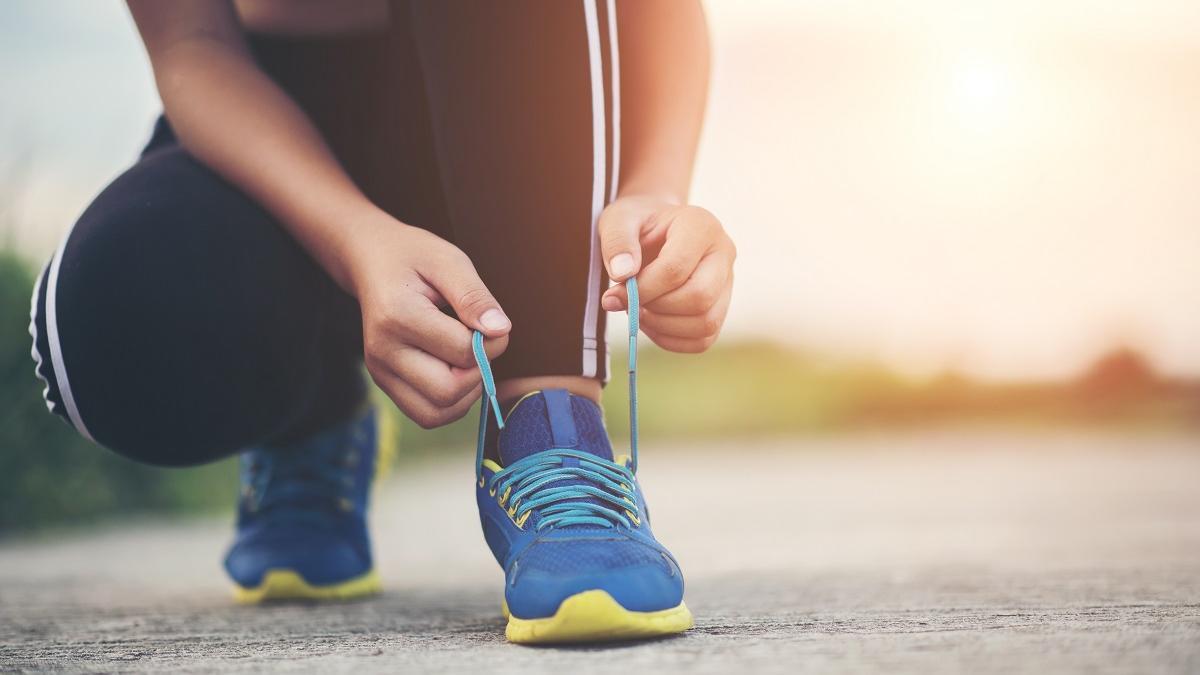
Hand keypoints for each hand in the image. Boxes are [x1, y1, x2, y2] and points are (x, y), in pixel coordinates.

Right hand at [347, 215, 509, 427]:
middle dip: (478, 372)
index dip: (492, 341)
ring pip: (436, 413)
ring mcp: (380, 372)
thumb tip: (501, 330)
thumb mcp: (449, 262)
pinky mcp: (384, 383)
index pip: (462, 352)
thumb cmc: (414, 257)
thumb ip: (474, 297)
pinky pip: (426, 414)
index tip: (492, 322)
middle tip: (479, 343)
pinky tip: (456, 371)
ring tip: (467, 357)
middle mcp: (382, 351)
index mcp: (397, 316)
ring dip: (466, 392)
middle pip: (448, 391)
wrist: (371, 261)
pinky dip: (451, 402)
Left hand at [599, 195, 735, 352]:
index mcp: (701, 226)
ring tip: (638, 312)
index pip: (676, 269)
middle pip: (700, 297)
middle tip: (629, 304)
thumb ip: (617, 242)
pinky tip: (650, 322)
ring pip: (706, 323)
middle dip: (657, 309)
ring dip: (663, 327)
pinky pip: (703, 339)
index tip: (613, 295)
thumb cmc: (637, 224)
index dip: (642, 290)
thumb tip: (622, 274)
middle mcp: (723, 253)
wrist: (654, 230)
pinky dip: (671, 340)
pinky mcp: (721, 307)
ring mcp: (727, 282)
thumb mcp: (618, 221)